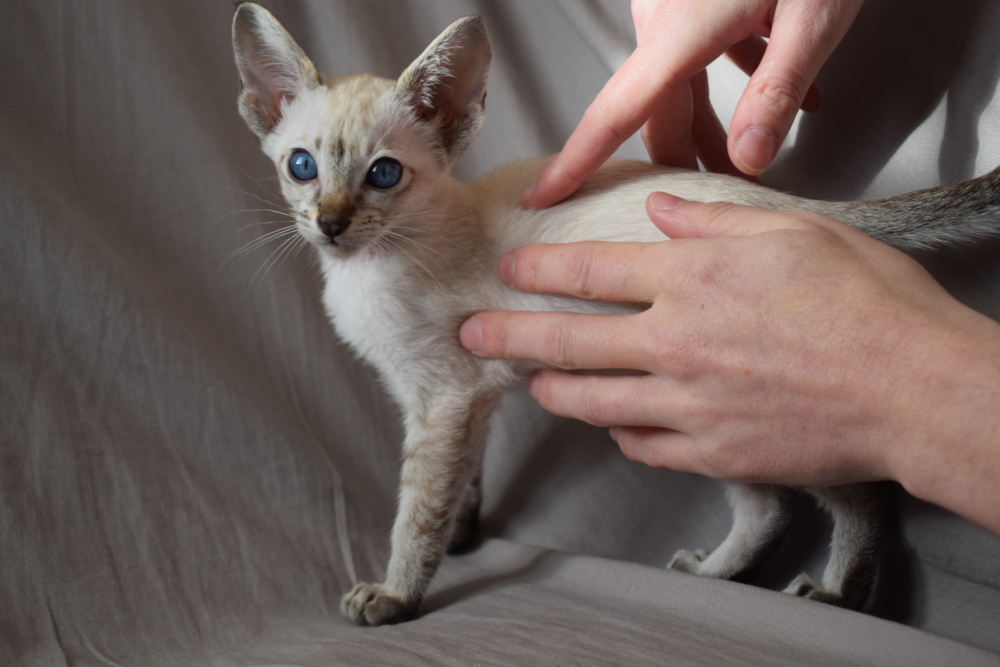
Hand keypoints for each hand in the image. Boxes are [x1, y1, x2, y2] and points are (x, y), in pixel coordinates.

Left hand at [460, 194, 999, 533]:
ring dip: (553, 390)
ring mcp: (688, 404)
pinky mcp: (711, 454)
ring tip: (531, 385)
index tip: (507, 270)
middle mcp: (675, 342)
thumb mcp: (794, 233)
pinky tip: (616, 426)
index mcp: (691, 279)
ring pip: (594, 401)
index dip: (538, 269)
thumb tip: (662, 213)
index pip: (589, 271)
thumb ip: (714, 223)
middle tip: (472, 336)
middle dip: (509, 336)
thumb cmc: (865, 301)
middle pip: (568, 341)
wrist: (912, 387)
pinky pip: (644, 446)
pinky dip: (622, 434)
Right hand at [523, 0, 863, 208]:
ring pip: (676, 87)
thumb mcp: (814, 16)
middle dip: (682, 159)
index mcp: (681, 30)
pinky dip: (729, 82)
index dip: (576, 163)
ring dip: (709, 126)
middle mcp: (666, 20)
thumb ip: (778, 92)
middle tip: (713, 193)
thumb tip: (748, 158)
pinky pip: (696, 55)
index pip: (615, 114)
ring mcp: (676, 6)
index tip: (542, 196)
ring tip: (745, 157)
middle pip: (655, 110)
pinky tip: (778, 91)